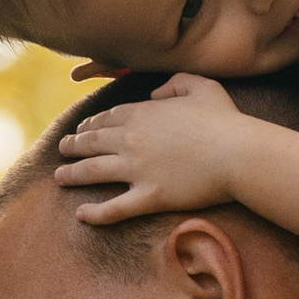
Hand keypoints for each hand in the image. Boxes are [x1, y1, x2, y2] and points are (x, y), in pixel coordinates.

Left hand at [54, 75, 248, 224]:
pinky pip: (114, 208)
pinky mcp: (149, 197)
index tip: (81, 129)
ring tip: (59, 178)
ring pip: (93, 172)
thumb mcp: (202, 86)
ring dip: (73, 175)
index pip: (106, 119)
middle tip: (63, 149)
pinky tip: (81, 215)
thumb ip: (175, 83)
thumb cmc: (226, 120)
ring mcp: (138, 170)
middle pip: (92, 143)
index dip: (90, 124)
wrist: (239, 153)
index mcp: (143, 114)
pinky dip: (94, 213)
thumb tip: (156, 92)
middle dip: (73, 146)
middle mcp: (132, 140)